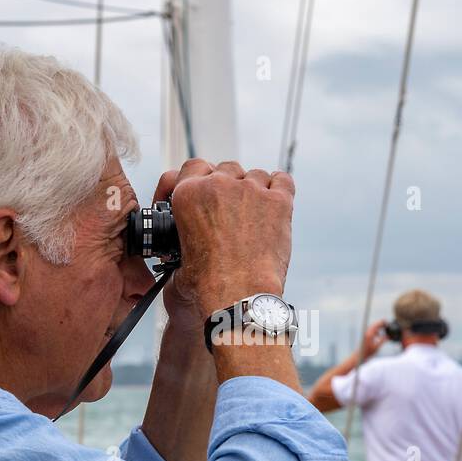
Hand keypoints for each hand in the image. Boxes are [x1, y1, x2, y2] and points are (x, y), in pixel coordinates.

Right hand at [156, 159, 293, 319]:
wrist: (239, 294)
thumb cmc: (208, 283)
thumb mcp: (179, 253)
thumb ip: (183, 231)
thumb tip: (186, 240)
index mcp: (188, 195)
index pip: (194, 166)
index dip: (201, 176)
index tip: (206, 189)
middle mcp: (218, 186)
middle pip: (226, 168)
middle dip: (230, 185)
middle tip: (233, 211)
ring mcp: (250, 190)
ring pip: (255, 174)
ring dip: (255, 189)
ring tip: (255, 217)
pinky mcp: (278, 201)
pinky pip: (282, 180)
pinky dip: (280, 189)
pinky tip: (275, 205)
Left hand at [361, 320, 387, 359]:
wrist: (360, 356)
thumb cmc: (367, 353)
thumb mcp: (376, 347)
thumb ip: (382, 341)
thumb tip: (388, 336)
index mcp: (369, 334)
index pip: (376, 325)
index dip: (381, 322)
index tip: (386, 321)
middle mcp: (367, 333)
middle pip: (374, 325)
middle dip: (380, 323)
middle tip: (386, 323)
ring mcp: (366, 335)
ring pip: (372, 328)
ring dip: (378, 327)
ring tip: (384, 328)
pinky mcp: (365, 337)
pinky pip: (371, 332)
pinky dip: (376, 331)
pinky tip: (379, 335)